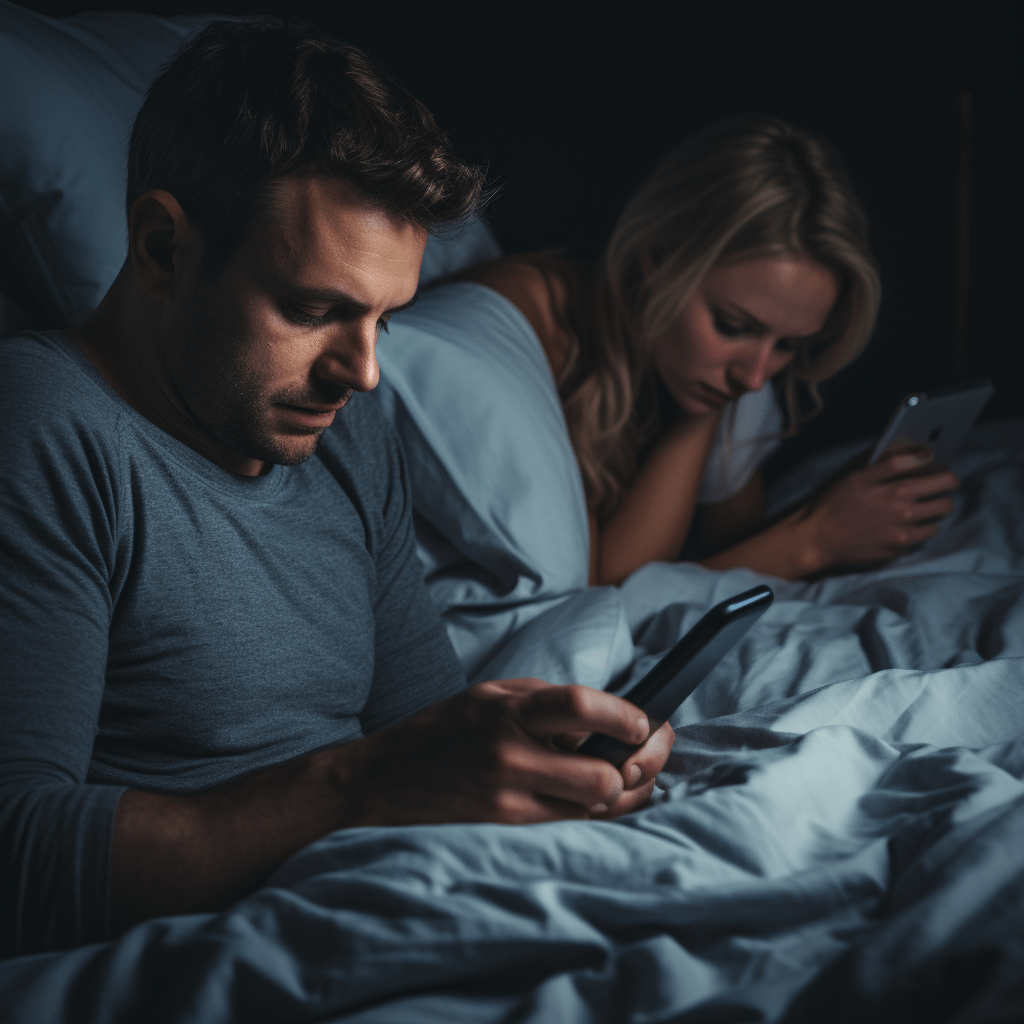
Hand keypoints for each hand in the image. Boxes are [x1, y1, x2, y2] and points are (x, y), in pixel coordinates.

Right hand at [335, 677, 674, 825]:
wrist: (385, 778)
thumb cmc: (447, 728)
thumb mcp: (495, 693)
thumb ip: (551, 702)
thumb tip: (611, 719)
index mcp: (507, 711)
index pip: (581, 707)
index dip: (625, 716)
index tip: (643, 721)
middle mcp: (510, 758)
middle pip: (602, 777)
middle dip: (631, 768)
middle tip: (637, 754)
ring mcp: (508, 802)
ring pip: (594, 809)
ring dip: (616, 792)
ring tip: (614, 771)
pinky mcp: (507, 830)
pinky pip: (572, 825)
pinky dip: (591, 809)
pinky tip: (589, 792)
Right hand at [801, 449, 958, 571]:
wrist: (818, 538)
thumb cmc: (833, 503)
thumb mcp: (854, 475)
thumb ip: (886, 461)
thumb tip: (916, 451)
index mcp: (889, 482)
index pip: (929, 462)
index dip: (937, 460)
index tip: (935, 461)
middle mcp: (901, 503)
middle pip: (947, 485)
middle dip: (946, 481)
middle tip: (939, 484)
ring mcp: (904, 526)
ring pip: (944, 508)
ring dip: (939, 502)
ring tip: (927, 503)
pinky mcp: (902, 544)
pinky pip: (931, 531)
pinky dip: (927, 524)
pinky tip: (914, 522)